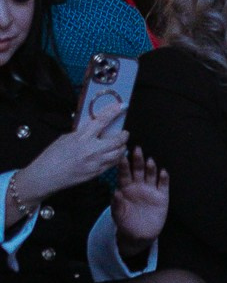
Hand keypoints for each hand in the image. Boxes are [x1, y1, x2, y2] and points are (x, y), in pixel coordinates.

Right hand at [12, 101, 127, 203]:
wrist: (45, 176)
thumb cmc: (52, 156)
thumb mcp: (65, 138)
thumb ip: (81, 133)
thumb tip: (92, 128)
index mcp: (82, 137)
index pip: (102, 121)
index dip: (114, 112)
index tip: (122, 106)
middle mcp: (92, 149)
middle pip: (118, 139)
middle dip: (124, 135)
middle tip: (124, 132)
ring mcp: (95, 162)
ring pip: (119, 152)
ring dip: (123, 146)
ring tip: (121, 144)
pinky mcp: (96, 172)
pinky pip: (113, 163)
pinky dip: (117, 157)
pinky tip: (116, 155)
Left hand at [111, 149, 168, 248]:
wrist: (140, 234)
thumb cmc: (126, 223)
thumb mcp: (118, 216)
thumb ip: (116, 204)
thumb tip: (116, 192)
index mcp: (126, 189)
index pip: (124, 175)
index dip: (123, 166)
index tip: (122, 157)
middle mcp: (138, 186)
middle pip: (138, 171)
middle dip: (137, 160)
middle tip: (137, 149)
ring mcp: (151, 190)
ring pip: (151, 175)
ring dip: (151, 168)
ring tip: (149, 161)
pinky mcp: (162, 196)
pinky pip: (163, 185)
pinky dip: (164, 178)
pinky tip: (163, 172)